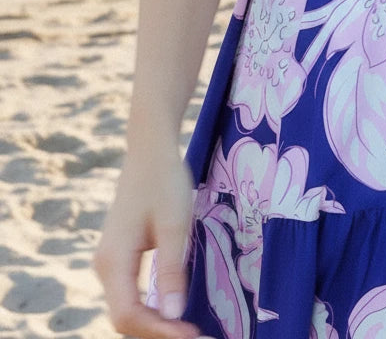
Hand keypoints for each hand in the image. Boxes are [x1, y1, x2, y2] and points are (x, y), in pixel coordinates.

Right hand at [93, 147, 201, 338]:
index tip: (191, 334)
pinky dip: (150, 307)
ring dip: (154, 322)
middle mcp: (104, 266)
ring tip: (187, 328)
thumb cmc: (165, 182)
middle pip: (124, 317)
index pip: (128, 314)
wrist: (150, 151)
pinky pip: (130, 293)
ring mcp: (110, 261)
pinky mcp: (119, 256)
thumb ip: (172, 270)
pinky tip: (173, 308)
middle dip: (157, 331)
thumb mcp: (175, 225)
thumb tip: (173, 315)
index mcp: (113, 260)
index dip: (158, 331)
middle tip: (195, 334)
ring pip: (126, 307)